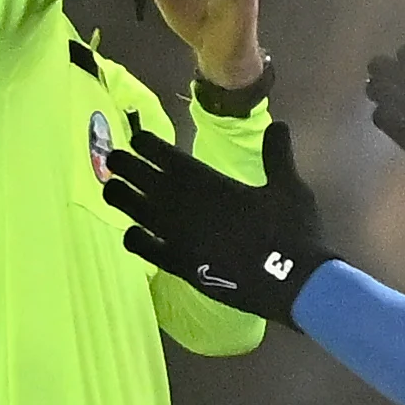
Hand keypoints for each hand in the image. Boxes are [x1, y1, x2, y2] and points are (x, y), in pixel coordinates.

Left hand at [102, 120, 335, 323]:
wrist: (291, 280)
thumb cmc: (292, 230)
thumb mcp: (289, 186)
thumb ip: (276, 154)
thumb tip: (279, 125)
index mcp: (206, 180)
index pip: (162, 153)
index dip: (145, 143)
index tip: (139, 138)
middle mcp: (181, 204)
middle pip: (138, 177)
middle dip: (123, 164)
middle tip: (114, 157)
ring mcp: (175, 235)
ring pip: (132, 210)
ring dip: (119, 196)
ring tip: (113, 189)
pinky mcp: (177, 263)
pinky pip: (143, 247)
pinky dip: (133, 237)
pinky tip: (132, 233)